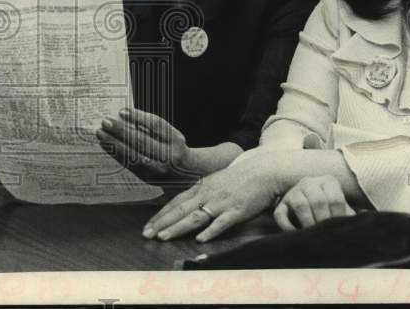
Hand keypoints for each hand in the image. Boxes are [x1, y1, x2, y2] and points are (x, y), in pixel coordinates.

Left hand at [96, 108, 196, 180]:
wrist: (186, 174)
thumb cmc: (173, 148)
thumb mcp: (170, 135)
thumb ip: (152, 126)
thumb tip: (126, 116)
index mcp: (175, 140)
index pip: (156, 126)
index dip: (139, 117)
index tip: (122, 111)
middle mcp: (168, 156)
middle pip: (142, 141)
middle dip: (122, 131)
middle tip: (106, 122)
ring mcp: (158, 169)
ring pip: (133, 156)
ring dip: (115, 144)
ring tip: (101, 134)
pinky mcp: (148, 178)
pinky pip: (129, 165)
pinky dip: (117, 154)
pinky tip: (107, 145)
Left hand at [142, 151, 282, 241]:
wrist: (263, 171)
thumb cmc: (238, 179)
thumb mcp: (214, 183)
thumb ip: (199, 195)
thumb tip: (181, 207)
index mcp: (201, 188)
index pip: (175, 203)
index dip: (160, 215)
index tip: (147, 227)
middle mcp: (207, 194)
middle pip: (180, 210)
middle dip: (162, 223)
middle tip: (146, 235)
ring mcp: (222, 202)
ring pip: (196, 216)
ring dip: (178, 227)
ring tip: (164, 237)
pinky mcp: (238, 210)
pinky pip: (222, 222)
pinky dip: (210, 231)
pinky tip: (200, 239)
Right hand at [274, 174, 354, 230]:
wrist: (306, 203)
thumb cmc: (330, 210)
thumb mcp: (341, 208)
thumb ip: (352, 214)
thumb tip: (368, 219)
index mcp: (328, 181)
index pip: (335, 198)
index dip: (337, 216)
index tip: (337, 228)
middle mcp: (309, 182)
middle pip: (317, 200)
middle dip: (322, 220)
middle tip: (325, 234)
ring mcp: (293, 192)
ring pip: (299, 203)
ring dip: (307, 222)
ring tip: (312, 233)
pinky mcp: (280, 204)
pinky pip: (280, 214)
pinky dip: (287, 226)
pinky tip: (296, 234)